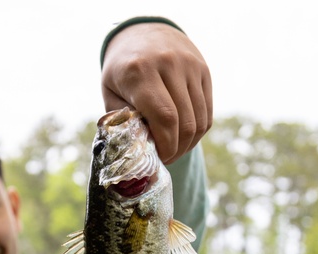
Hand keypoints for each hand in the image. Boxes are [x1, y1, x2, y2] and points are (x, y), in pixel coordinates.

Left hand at [101, 22, 212, 163]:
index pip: (165, 118)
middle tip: (165, 159)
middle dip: (176, 149)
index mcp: (140, 71)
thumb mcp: (110, 91)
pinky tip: (184, 137)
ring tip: (174, 150)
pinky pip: (207, 112)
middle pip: (185, 123)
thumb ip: (121, 120)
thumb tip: (138, 149)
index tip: (158, 158)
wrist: (144, 31)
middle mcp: (169, 65)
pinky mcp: (204, 70)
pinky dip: (198, 132)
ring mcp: (190, 66)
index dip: (166, 146)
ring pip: (200, 120)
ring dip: (188, 144)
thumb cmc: (122, 68)